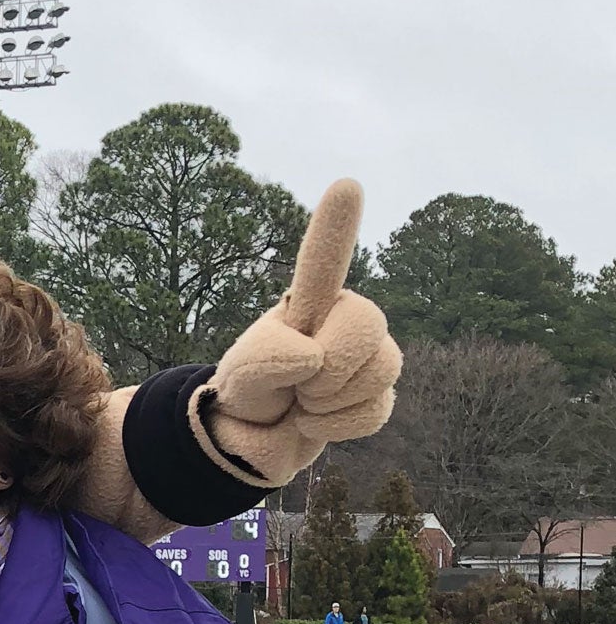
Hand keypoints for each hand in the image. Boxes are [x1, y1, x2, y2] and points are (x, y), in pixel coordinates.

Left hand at [200, 179, 402, 486]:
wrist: (252, 440)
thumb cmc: (247, 392)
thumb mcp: (241, 370)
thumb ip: (268, 356)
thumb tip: (313, 356)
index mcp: (308, 303)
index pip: (324, 263)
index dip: (336, 227)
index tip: (346, 183)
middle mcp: (343, 320)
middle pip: (369, 324)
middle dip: (334, 365)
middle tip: (297, 384)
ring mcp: (366, 355)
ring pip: (382, 371)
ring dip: (332, 400)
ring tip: (302, 401)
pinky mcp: (376, 393)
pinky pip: (377, 410)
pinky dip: (340, 425)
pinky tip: (317, 420)